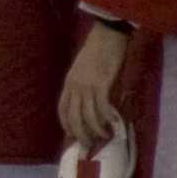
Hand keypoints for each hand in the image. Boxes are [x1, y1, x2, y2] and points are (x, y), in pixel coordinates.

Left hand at [59, 22, 129, 151]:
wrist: (106, 34)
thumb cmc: (96, 49)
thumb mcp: (81, 68)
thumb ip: (81, 83)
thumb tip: (86, 99)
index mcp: (69, 82)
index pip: (62, 108)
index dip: (65, 124)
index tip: (71, 135)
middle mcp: (75, 86)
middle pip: (74, 116)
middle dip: (80, 133)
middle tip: (89, 143)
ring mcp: (88, 85)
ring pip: (88, 115)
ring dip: (96, 129)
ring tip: (104, 136)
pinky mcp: (102, 83)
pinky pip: (103, 106)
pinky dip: (108, 117)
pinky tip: (114, 123)